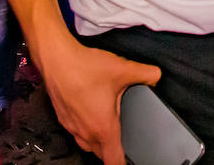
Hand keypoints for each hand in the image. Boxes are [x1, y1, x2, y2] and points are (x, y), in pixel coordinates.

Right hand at [41, 39, 160, 164]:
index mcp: (103, 128)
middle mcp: (86, 131)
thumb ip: (146, 74)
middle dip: (111, 151)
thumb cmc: (84, 68)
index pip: (113, 160)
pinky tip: (90, 114)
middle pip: (100, 154)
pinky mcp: (63, 117)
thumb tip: (156, 76)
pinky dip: (84, 129)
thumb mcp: (123, 69)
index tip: (127, 162)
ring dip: (97, 142)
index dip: (122, 164)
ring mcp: (72, 126)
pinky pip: (76, 132)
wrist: (57, 59)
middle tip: (121, 142)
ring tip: (106, 130)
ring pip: (86, 145)